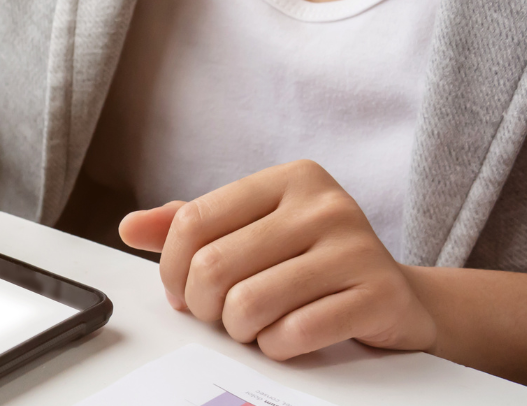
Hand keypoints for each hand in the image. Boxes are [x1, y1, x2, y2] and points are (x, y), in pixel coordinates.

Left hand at [118, 160, 437, 359]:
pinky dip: (275, 348)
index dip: (171, 267)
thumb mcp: (252, 232)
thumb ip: (191, 226)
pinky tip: (285, 339)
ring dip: (239, 330)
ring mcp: (356, 248)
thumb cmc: (311, 263)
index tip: (179, 291)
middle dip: (203, 305)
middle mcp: (325, 205)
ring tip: (253, 325)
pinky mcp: (378, 295)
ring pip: (248, 303)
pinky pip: (292, 334)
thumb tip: (130, 227)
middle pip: (213, 265)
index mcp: (289, 179)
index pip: (193, 220)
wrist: (397, 298)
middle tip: (218, 315)